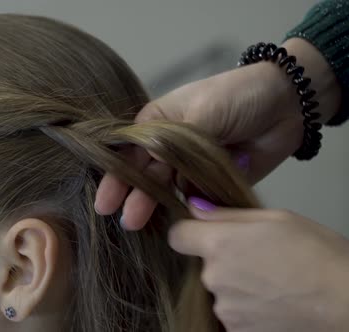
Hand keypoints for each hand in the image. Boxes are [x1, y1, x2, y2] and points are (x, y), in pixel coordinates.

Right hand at [95, 38, 341, 229]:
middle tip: (125, 221)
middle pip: (145, 174)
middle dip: (133, 196)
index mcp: (157, 123)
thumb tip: (149, 166)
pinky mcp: (211, 182)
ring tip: (141, 225)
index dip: (116, 175)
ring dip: (155, 206)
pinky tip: (173, 222)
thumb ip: (172, 141)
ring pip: (167, 190)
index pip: (129, 151)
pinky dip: (186, 210)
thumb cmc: (236, 95)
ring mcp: (189, 166)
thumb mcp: (200, 111)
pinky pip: (194, 199)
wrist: (287, 103)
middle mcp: (168, 146)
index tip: (105, 201)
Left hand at [170, 198, 348, 331]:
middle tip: (257, 257)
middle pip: (202, 264)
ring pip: (218, 290)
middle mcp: (213, 278)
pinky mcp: (236, 331)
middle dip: (222, 259)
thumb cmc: (320, 255)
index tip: (204, 233)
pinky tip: (272, 301)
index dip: (190, 232)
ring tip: (271, 282)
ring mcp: (224, 308)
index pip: (177, 235)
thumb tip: (195, 207)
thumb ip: (228, 214)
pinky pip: (231, 313)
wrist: (348, 303)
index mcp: (220, 244)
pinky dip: (246, 308)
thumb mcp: (277, 219)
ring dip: (235, 285)